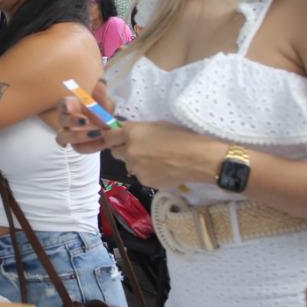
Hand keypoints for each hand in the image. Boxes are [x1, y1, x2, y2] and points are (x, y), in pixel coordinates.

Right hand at [53, 79, 118, 154]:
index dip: (64, 105)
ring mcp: (69, 134)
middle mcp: (66, 120)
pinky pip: (78, 148)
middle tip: (86, 120)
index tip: (70, 106)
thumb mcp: (104, 102)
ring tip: (98, 133)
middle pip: (61, 120)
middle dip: (72, 120)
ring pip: (63, 137)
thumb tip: (101, 83)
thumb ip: (101, 95)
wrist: (110, 126)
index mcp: (70, 105)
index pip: (62, 104)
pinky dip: (90, 147)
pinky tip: (103, 143)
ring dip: (78, 136)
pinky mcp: (77, 146)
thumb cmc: (102, 110)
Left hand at [103, 121, 227, 188]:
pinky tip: (162, 169)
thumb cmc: (181, 136)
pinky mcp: (144, 181)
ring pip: (129, 165)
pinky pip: (140, 175)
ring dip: (136, 162)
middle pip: (115, 152)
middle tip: (138, 148)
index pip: (109, 136)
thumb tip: (128, 134)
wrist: (197, 158)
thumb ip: (139, 130)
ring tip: (155, 160)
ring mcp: (135, 168)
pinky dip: (147, 172)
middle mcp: (129, 151)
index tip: (116, 137)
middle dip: (123, 149)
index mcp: (131, 133)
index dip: (112, 137)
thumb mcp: (158, 125)